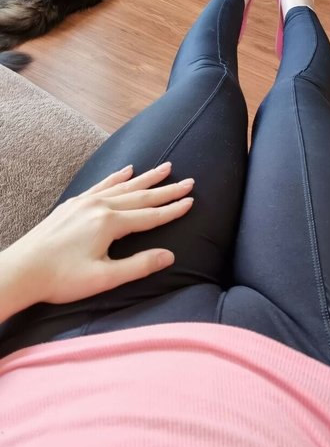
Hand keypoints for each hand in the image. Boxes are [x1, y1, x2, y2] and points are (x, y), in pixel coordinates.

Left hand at [0, 162, 193, 319]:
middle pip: (141, 196)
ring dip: (147, 178)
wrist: (21, 270)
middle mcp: (100, 206)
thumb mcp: (104, 278)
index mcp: (110, 223)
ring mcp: (86, 202)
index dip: (173, 209)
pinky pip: (102, 185)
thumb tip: (170, 255)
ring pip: (124, 186)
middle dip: (167, 189)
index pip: (151, 215)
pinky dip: (117, 177)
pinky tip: (127, 169)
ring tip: (165, 167)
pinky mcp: (74, 204)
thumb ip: (139, 265)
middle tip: (189, 181)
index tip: (191, 201)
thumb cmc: (62, 278)